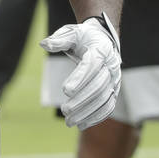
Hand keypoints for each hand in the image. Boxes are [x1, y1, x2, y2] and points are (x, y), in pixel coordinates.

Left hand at [39, 14, 121, 129]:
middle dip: (81, 100)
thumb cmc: (84, 37)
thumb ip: (59, 39)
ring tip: (70, 121)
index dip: (80, 78)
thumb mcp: (72, 32)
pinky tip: (82, 125)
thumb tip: (43, 44)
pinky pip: (108, 106)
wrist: (104, 41)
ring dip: (87, 112)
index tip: (65, 90)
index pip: (92, 65)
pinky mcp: (114, 90)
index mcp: (100, 49)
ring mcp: (114, 80)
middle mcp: (111, 66)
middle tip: (65, 111)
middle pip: (98, 86)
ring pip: (103, 99)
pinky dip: (96, 117)